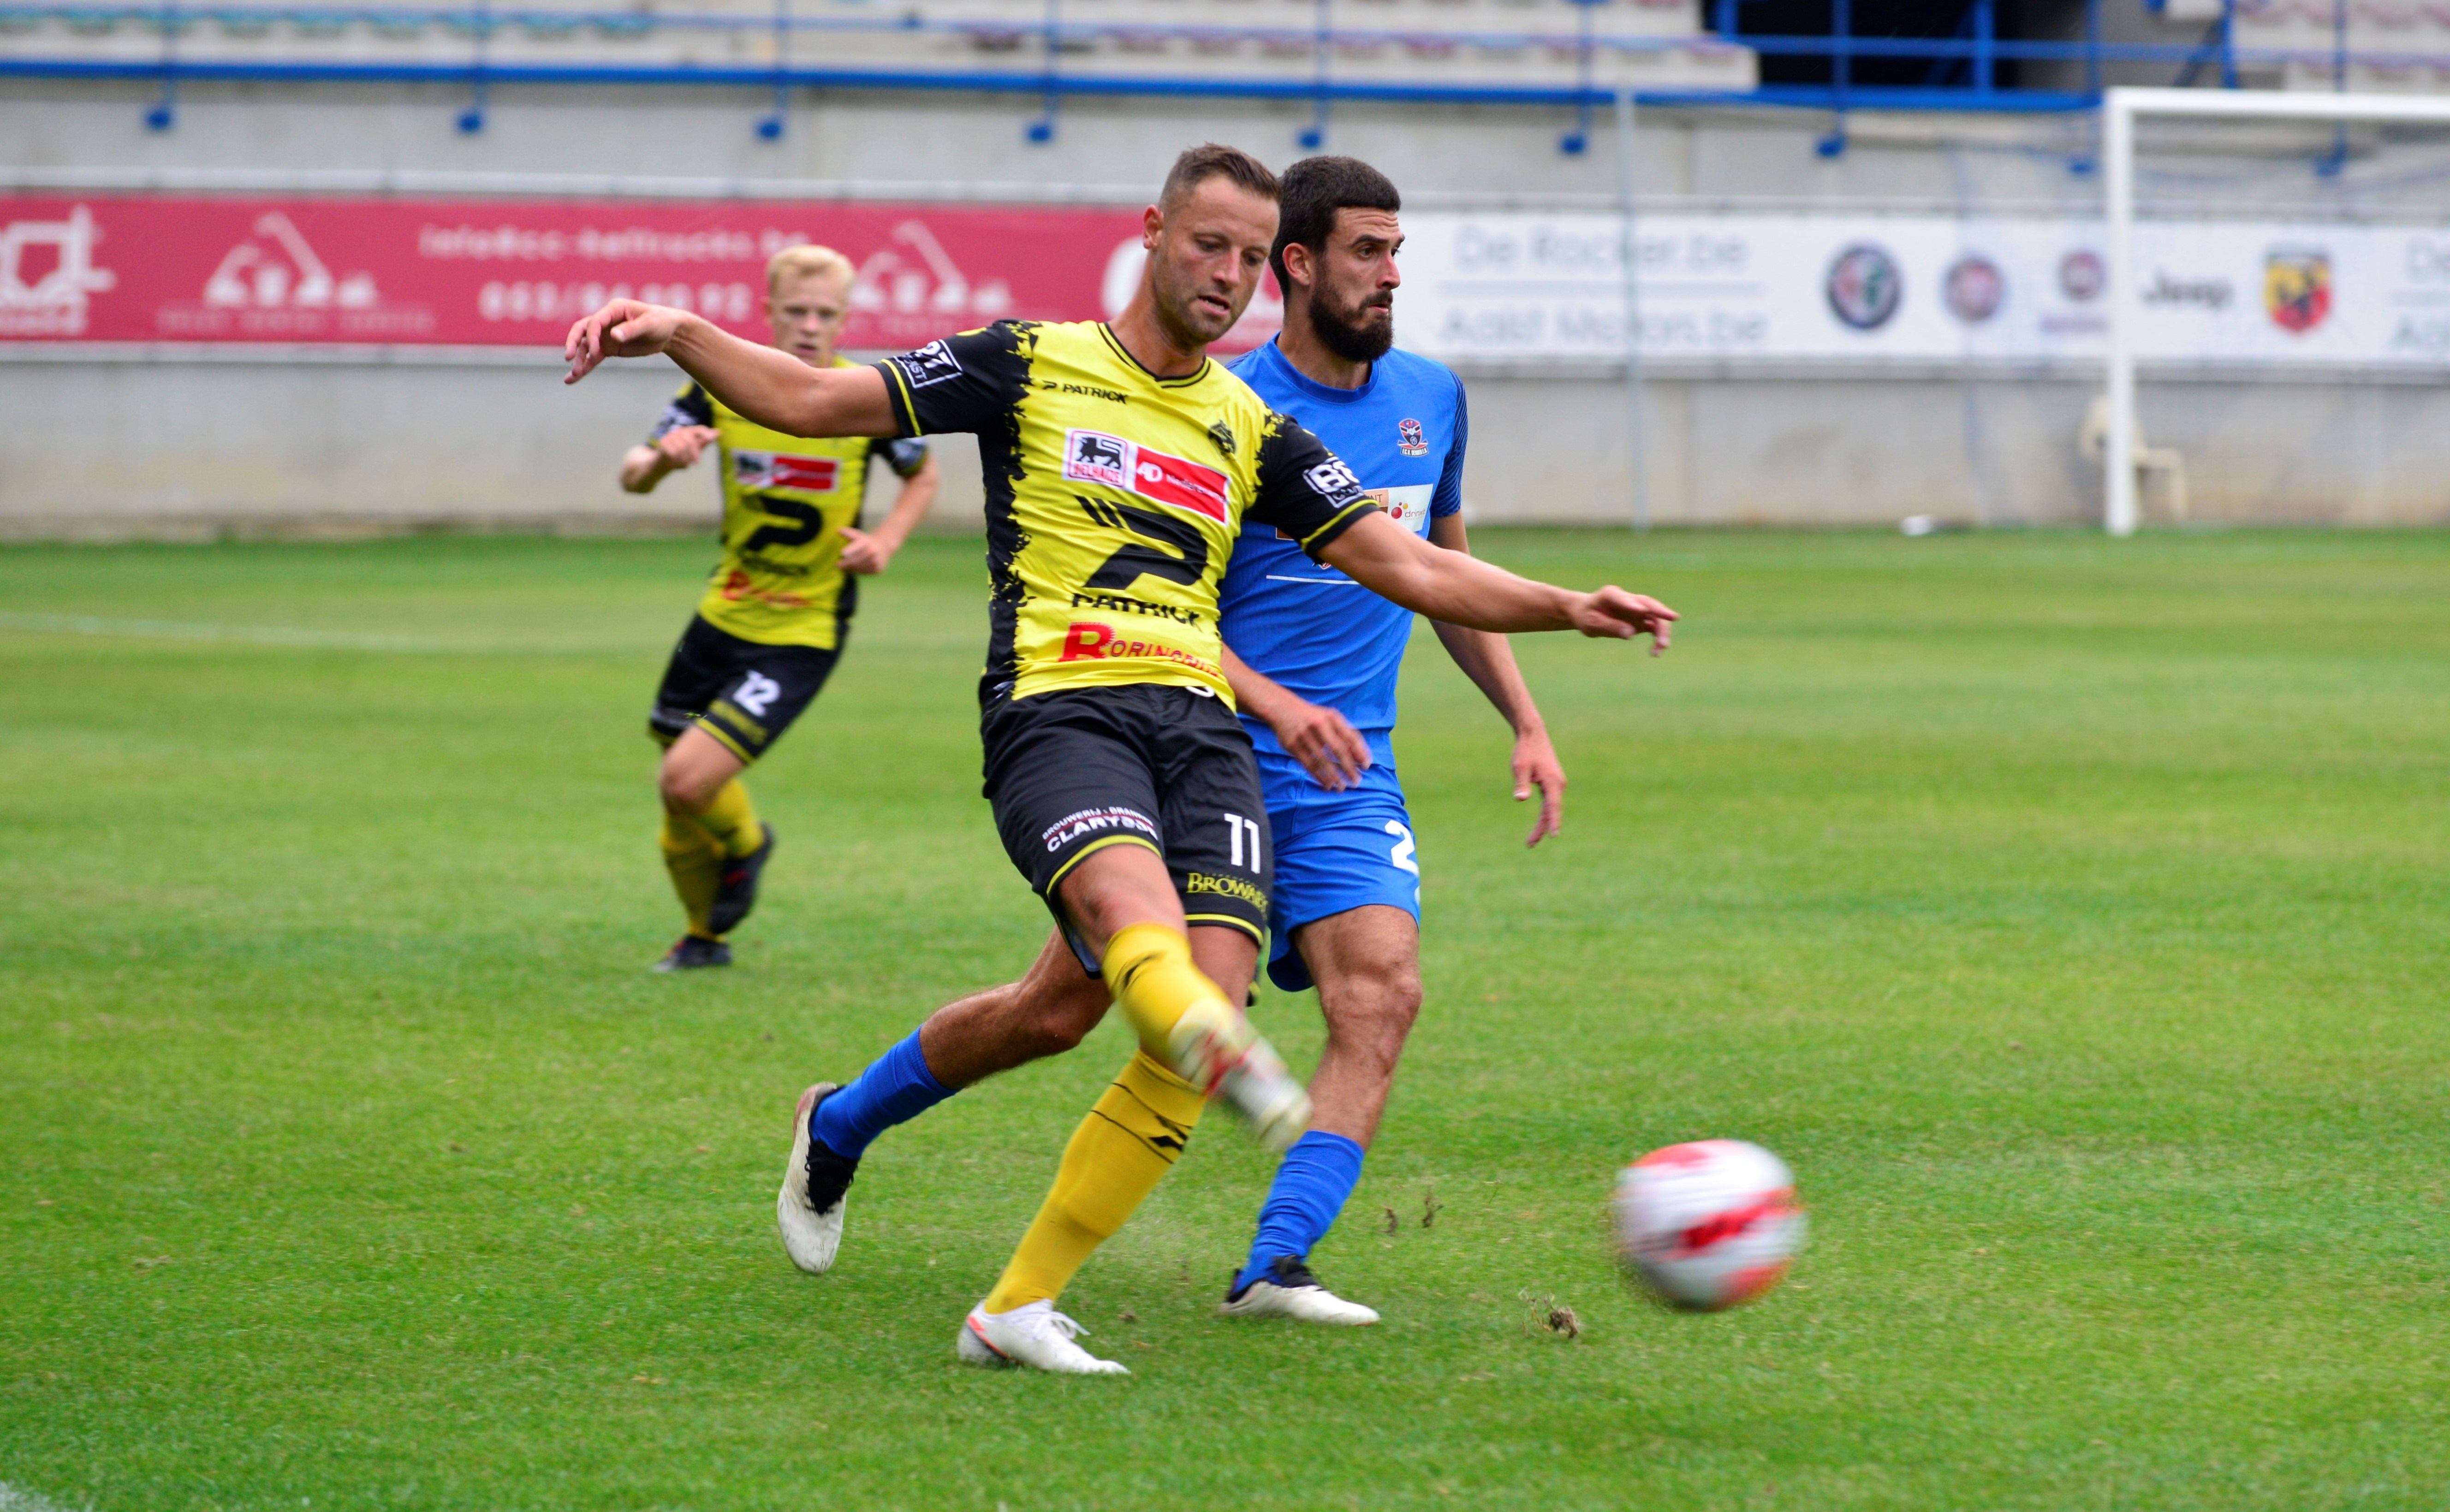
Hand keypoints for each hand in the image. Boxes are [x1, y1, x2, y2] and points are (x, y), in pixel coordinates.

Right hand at [564, 299, 689, 383]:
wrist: (668, 332)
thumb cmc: (660, 322)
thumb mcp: (649, 324)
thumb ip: (631, 330)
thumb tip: (613, 336)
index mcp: (613, 309)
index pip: (595, 322)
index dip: (592, 337)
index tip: (596, 353)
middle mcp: (605, 321)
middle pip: (581, 331)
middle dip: (573, 343)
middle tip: (568, 357)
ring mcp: (605, 335)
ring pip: (585, 347)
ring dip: (579, 360)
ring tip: (573, 376)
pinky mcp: (609, 348)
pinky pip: (592, 358)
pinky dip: (584, 368)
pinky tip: (572, 379)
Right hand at [656, 425, 717, 468]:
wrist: (663, 462)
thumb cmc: (682, 455)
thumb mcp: (695, 449)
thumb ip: (705, 441)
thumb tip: (719, 432)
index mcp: (689, 432)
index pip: (700, 429)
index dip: (706, 433)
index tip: (711, 439)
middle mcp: (680, 431)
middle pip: (691, 441)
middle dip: (694, 454)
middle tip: (696, 464)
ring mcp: (670, 435)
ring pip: (682, 448)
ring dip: (685, 460)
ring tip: (684, 464)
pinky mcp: (662, 442)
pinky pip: (673, 453)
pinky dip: (676, 461)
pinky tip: (675, 463)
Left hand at [837, 526, 895, 575]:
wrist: (884, 547)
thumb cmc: (866, 541)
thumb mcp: (858, 536)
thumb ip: (848, 533)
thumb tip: (838, 530)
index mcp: (866, 542)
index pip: (856, 546)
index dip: (849, 549)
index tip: (841, 553)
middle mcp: (872, 552)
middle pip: (855, 560)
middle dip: (845, 564)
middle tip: (837, 565)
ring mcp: (875, 561)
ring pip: (858, 568)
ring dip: (850, 568)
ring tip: (844, 567)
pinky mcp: (877, 569)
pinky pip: (864, 572)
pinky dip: (857, 571)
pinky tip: (853, 568)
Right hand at [1265, 695, 1370, 791]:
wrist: (1282, 708)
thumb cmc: (1313, 717)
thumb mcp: (1330, 718)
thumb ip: (1345, 733)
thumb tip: (1361, 757)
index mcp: (1332, 717)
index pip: (1351, 736)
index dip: (1360, 752)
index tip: (1367, 766)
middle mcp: (1319, 725)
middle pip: (1338, 750)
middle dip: (1349, 768)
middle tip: (1356, 782)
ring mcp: (1305, 735)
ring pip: (1323, 760)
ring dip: (1334, 776)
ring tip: (1341, 787)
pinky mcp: (1292, 745)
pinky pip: (1308, 764)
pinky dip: (1319, 776)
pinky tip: (1327, 784)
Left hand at [1511, 726, 1565, 846]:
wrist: (1533, 735)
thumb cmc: (1525, 751)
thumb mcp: (1519, 767)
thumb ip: (1521, 783)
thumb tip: (1520, 799)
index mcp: (1552, 782)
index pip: (1553, 806)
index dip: (1553, 821)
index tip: (1553, 835)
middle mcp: (1558, 785)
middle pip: (1551, 812)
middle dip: (1541, 829)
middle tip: (1529, 845)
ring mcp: (1557, 784)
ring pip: (1551, 809)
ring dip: (1543, 824)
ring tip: (1531, 841)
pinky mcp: (1552, 783)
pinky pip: (1550, 803)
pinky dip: (1545, 815)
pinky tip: (1540, 824)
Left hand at [1568, 587, 1676, 654]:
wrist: (1587, 613)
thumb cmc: (1587, 616)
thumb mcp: (1592, 623)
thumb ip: (1610, 626)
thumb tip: (1631, 633)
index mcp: (1611, 594)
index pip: (1623, 598)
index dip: (1632, 604)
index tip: (1641, 610)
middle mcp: (1628, 599)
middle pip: (1648, 604)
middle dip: (1660, 614)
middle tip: (1670, 622)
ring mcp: (1637, 608)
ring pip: (1656, 616)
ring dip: (1662, 631)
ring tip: (1660, 649)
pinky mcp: (1641, 619)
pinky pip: (1654, 627)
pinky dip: (1658, 638)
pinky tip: (1656, 651)